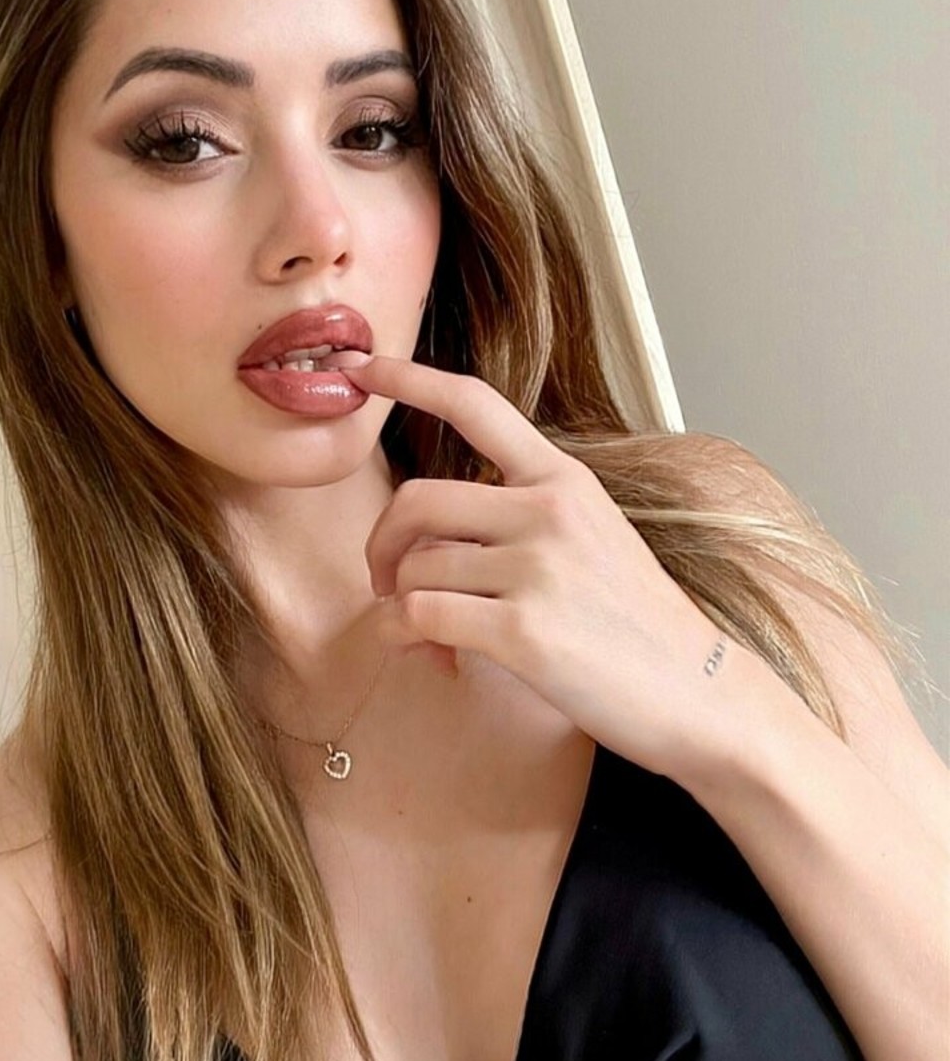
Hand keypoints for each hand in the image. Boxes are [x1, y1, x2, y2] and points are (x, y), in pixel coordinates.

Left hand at [343, 354, 729, 776]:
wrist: (697, 694)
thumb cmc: (635, 622)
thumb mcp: (592, 535)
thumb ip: (522, 513)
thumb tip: (433, 532)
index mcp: (563, 479)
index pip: (475, 403)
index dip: (410, 378)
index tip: (364, 366)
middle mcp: (548, 511)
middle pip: (415, 500)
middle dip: (382, 545)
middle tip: (387, 583)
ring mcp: (536, 570)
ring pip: (413, 570)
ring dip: (400, 607)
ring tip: (433, 638)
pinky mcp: (522, 632)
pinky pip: (417, 618)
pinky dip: (404, 638)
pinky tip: (435, 658)